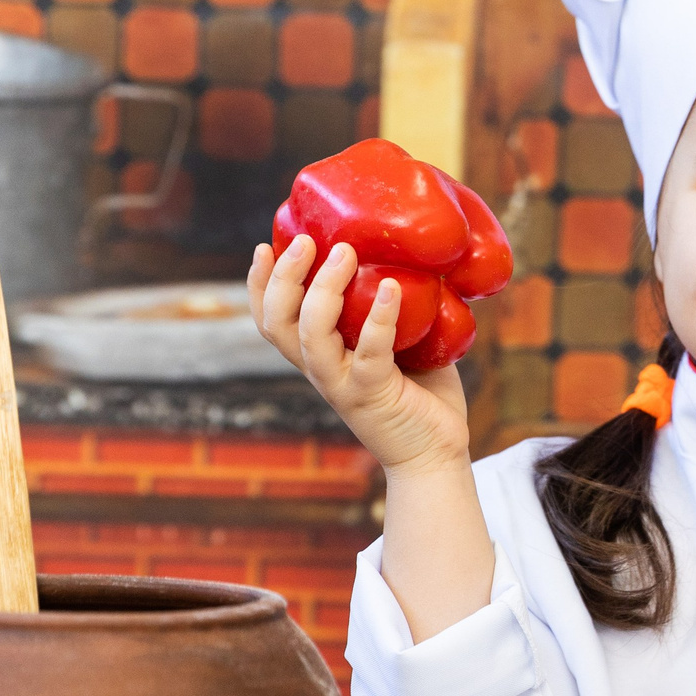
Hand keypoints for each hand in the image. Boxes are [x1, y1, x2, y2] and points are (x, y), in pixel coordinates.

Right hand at [248, 234, 470, 476]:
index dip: (259, 286)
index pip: (271, 321)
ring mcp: (344, 384)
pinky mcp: (374, 395)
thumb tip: (414, 256)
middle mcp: (321, 370)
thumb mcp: (401, 343)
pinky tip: (390, 288)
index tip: (266, 247)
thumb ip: (395, 309)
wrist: (436, 454)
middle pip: (279, 324)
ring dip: (323, 290)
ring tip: (344, 253)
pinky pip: (369, 353)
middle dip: (284, 278)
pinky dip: (378, 318)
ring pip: (311, 336)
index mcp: (320, 357)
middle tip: (305, 240)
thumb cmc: (422, 396)